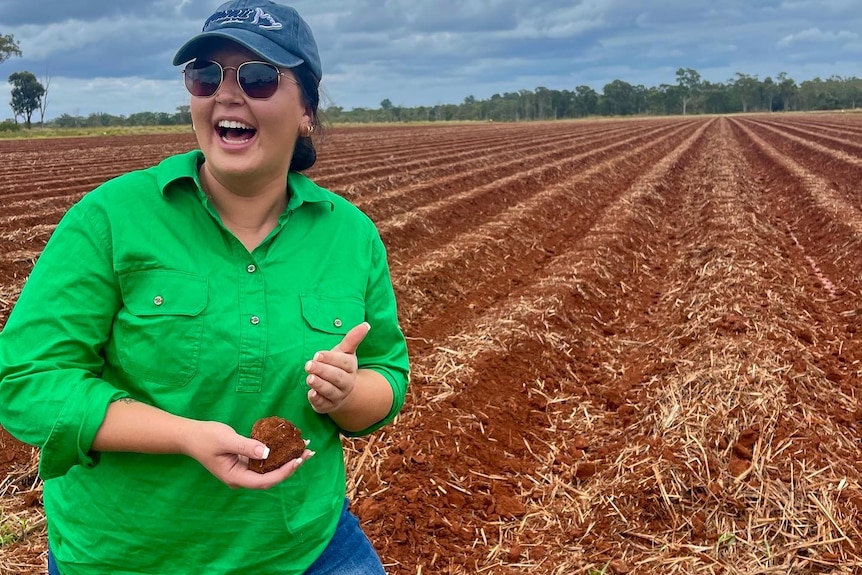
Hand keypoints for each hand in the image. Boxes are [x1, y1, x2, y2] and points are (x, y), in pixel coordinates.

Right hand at [184, 420, 312, 489]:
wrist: (191, 436)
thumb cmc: (206, 438)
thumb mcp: (225, 440)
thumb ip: (246, 446)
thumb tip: (267, 452)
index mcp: (236, 477)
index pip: (265, 481)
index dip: (283, 473)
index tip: (297, 460)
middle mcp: (242, 478)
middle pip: (272, 478)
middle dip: (291, 466)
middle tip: (309, 452)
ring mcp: (244, 471)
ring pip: (270, 471)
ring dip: (287, 460)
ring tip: (304, 449)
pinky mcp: (246, 463)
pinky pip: (265, 462)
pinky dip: (278, 455)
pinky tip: (289, 446)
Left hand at [305, 322, 369, 413]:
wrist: (342, 392)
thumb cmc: (339, 367)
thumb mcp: (345, 353)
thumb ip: (353, 339)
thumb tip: (366, 324)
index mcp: (350, 368)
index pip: (343, 362)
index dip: (331, 358)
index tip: (318, 354)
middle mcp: (346, 383)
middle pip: (337, 377)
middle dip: (323, 371)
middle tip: (308, 364)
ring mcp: (337, 396)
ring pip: (330, 391)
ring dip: (320, 385)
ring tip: (309, 378)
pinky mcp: (327, 406)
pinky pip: (323, 404)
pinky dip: (317, 400)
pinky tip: (311, 394)